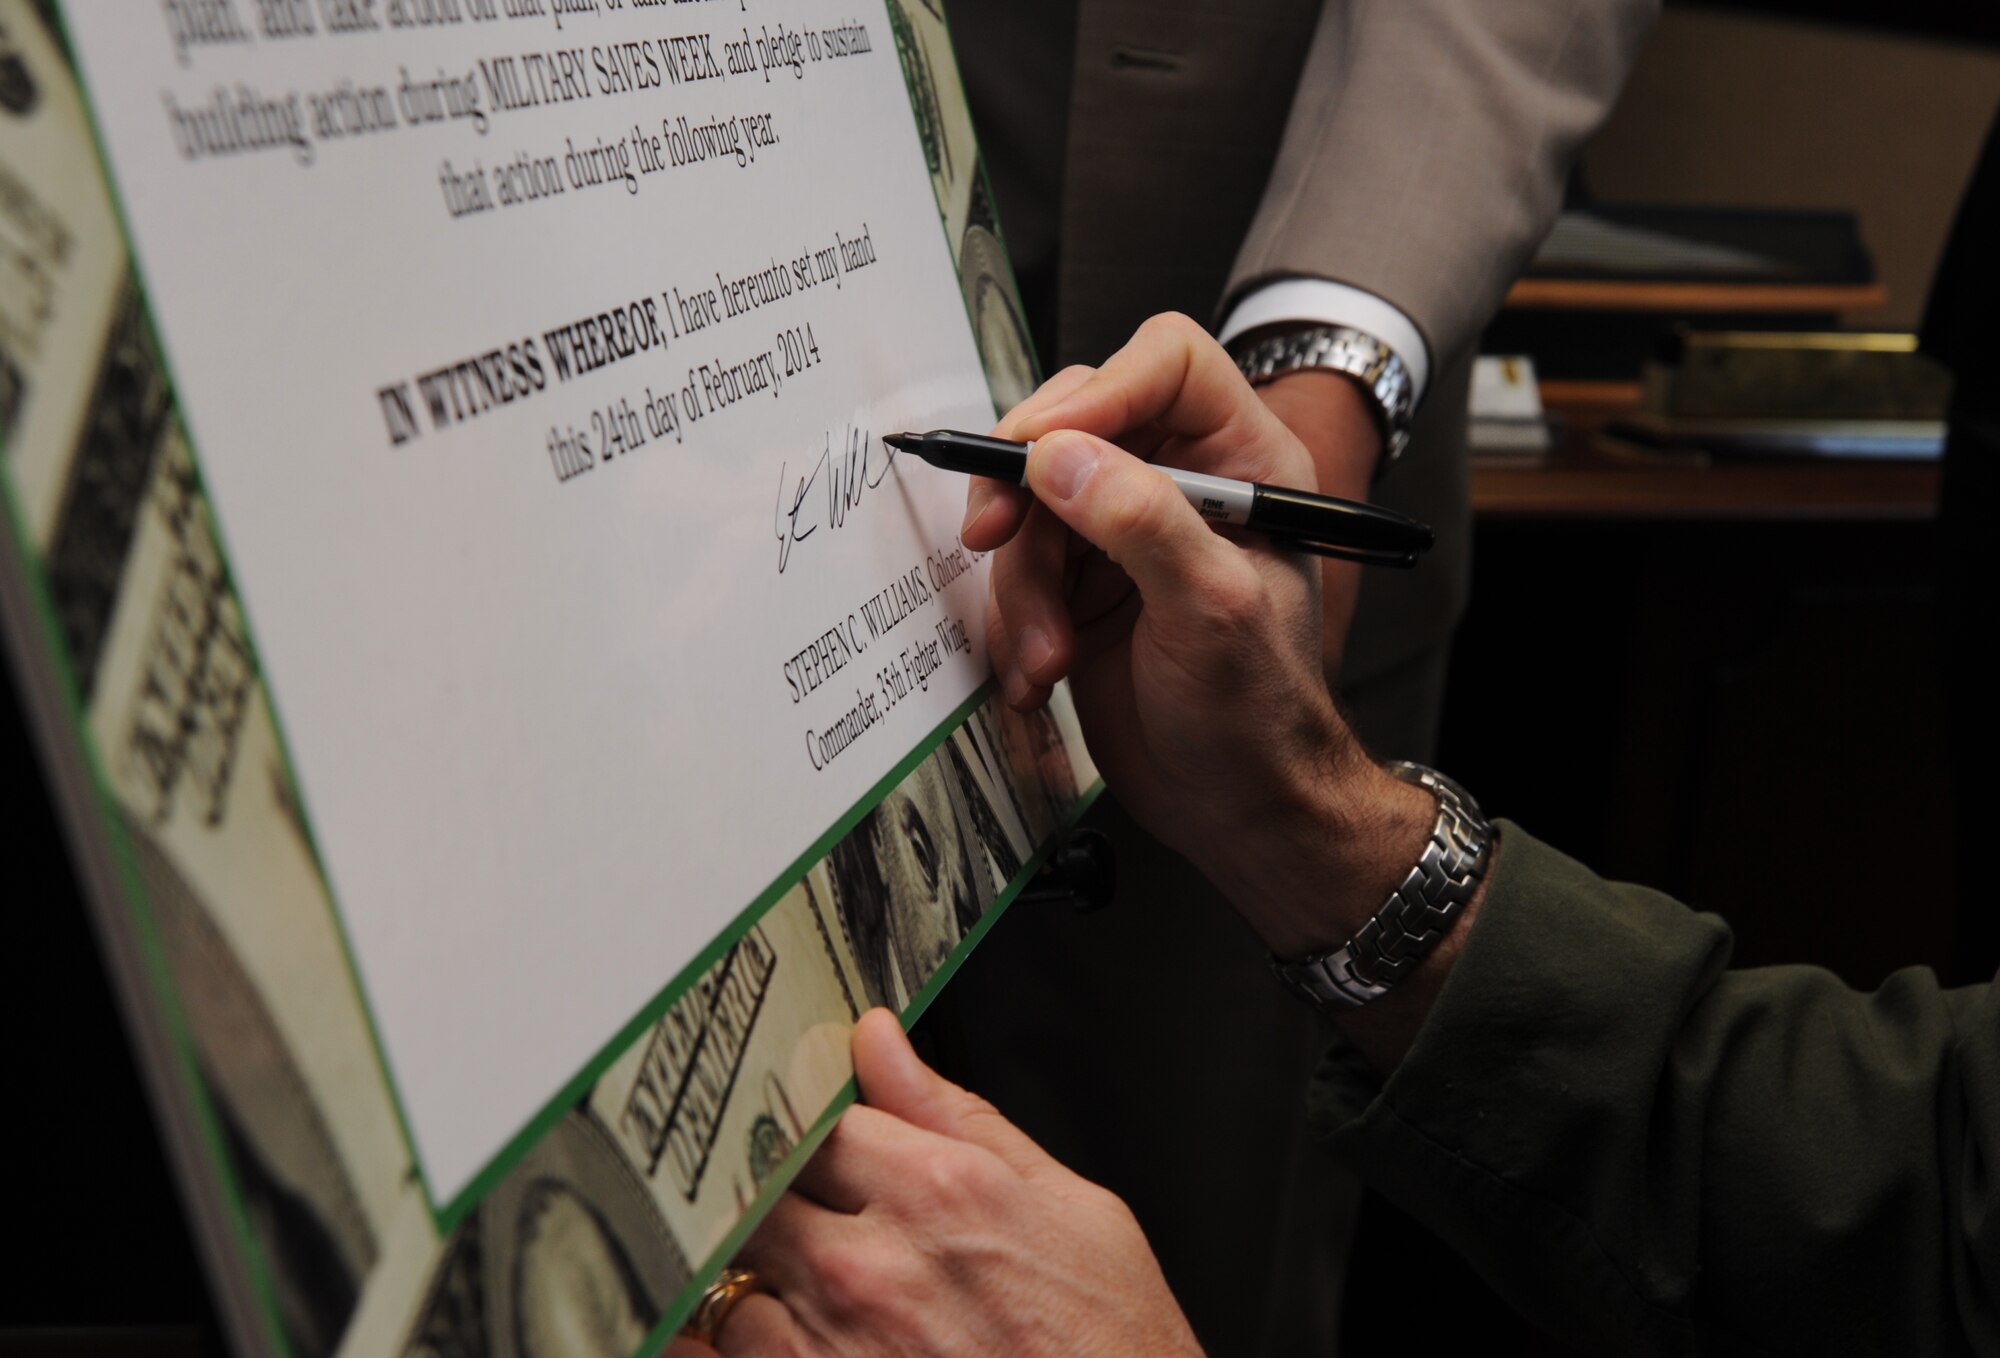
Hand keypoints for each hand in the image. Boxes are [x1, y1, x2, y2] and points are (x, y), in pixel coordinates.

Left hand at [670, 1009, 1203, 1357]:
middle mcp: (872, 1267)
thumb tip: (882, 1041)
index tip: (795, 1132)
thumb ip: (957, 1116)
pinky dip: (712, 1342)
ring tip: (772, 1282)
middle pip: (751, 1190)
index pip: (811, 1117)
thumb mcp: (1067, 1205)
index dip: (799, 1123)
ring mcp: (834, 1348)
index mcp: (937, 1191)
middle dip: (755, 1193)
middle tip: (771, 1202)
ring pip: (722, 1280)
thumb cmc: (1111, 1343)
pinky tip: (735, 1332)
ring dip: (738, 1276)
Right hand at [959, 313, 1430, 955]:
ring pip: (1033, 504)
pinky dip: (1013, 619)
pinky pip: (1019, 567)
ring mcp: (1126, 532)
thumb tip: (1060, 457)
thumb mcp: (1211, 611)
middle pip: (1077, 424)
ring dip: (1022, 586)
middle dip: (1028, 492)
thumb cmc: (1259, 717)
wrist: (1238, 808)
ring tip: (1046, 657)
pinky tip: (1039, 674)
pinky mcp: (1083, 583)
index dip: (1099, 390)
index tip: (1038, 448)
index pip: (1167, 365)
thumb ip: (1140, 522)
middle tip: (993, 535)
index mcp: (1245, 462)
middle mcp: (1184, 482)